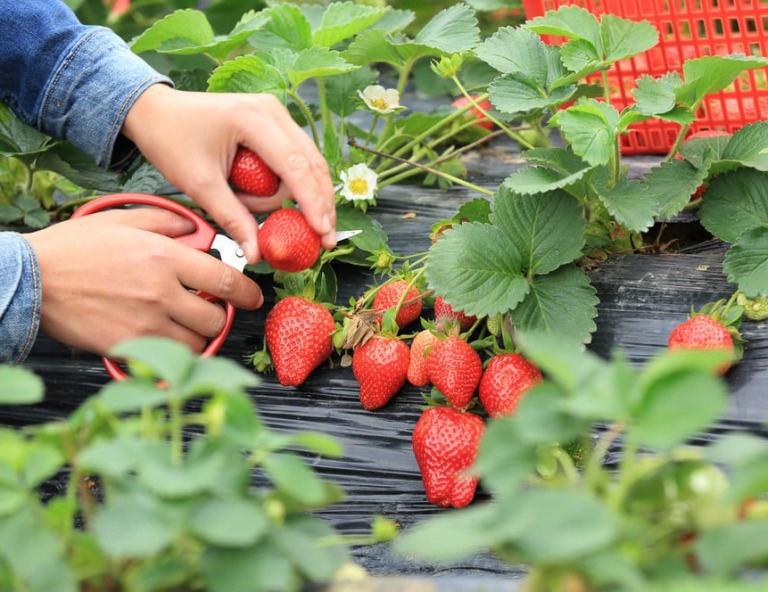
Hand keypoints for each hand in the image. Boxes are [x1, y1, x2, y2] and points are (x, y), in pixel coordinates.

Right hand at [25, 208, 262, 355]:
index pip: (224, 281)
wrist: (32, 279)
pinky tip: (162, 338)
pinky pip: (167, 358)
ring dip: (198, 336)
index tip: (253, 297)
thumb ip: (166, 221)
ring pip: (196, 343)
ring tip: (183, 325)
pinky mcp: (128, 346)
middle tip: (210, 310)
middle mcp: (160, 292)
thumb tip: (194, 227)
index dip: (247, 293)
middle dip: (220, 317)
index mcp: (164, 258)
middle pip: (216, 318)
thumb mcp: (123, 219)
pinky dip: (172, 352)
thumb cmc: (74, 249)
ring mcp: (145, 323)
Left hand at [121, 85, 337, 261]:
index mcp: (254, 119)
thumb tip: (256, 254)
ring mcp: (276, 115)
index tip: (322, 233)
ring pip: (308, 163)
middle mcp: (273, 111)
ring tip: (256, 210)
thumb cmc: (171, 140)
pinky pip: (295, 160)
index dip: (313, 203)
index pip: (296, 167)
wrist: (154, 112)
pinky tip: (274, 202)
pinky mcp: (274, 124)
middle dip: (319, 203)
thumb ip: (233, 218)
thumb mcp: (200, 185)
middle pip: (313, 164)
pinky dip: (291, 185)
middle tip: (322, 238)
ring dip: (297, 195)